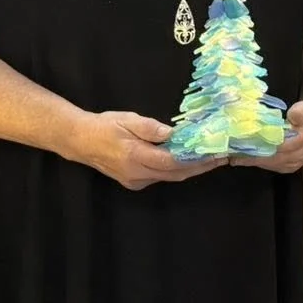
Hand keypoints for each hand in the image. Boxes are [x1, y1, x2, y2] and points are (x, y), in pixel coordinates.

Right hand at [66, 109, 223, 189]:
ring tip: (209, 158)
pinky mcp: (135, 182)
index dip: (197, 160)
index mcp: (136, 157)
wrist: (81, 142)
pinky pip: (161, 177)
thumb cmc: (105, 126)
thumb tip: (173, 133)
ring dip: (190, 169)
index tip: (215, 153)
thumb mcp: (128, 120)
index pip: (174, 162)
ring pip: (170, 177)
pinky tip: (187, 160)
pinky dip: (176, 169)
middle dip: (200, 167)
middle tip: (221, 157)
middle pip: (176, 174)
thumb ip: (151, 128)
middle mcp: (138, 174)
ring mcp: (136, 181)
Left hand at [237, 99, 302, 172]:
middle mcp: (296, 158)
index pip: (279, 146)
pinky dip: (253, 161)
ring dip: (248, 159)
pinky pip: (267, 165)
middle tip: (230, 150)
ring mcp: (290, 164)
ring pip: (266, 163)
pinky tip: (240, 157)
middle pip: (269, 158)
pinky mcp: (285, 167)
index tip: (243, 141)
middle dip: (249, 154)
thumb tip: (292, 115)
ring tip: (230, 153)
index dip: (260, 144)